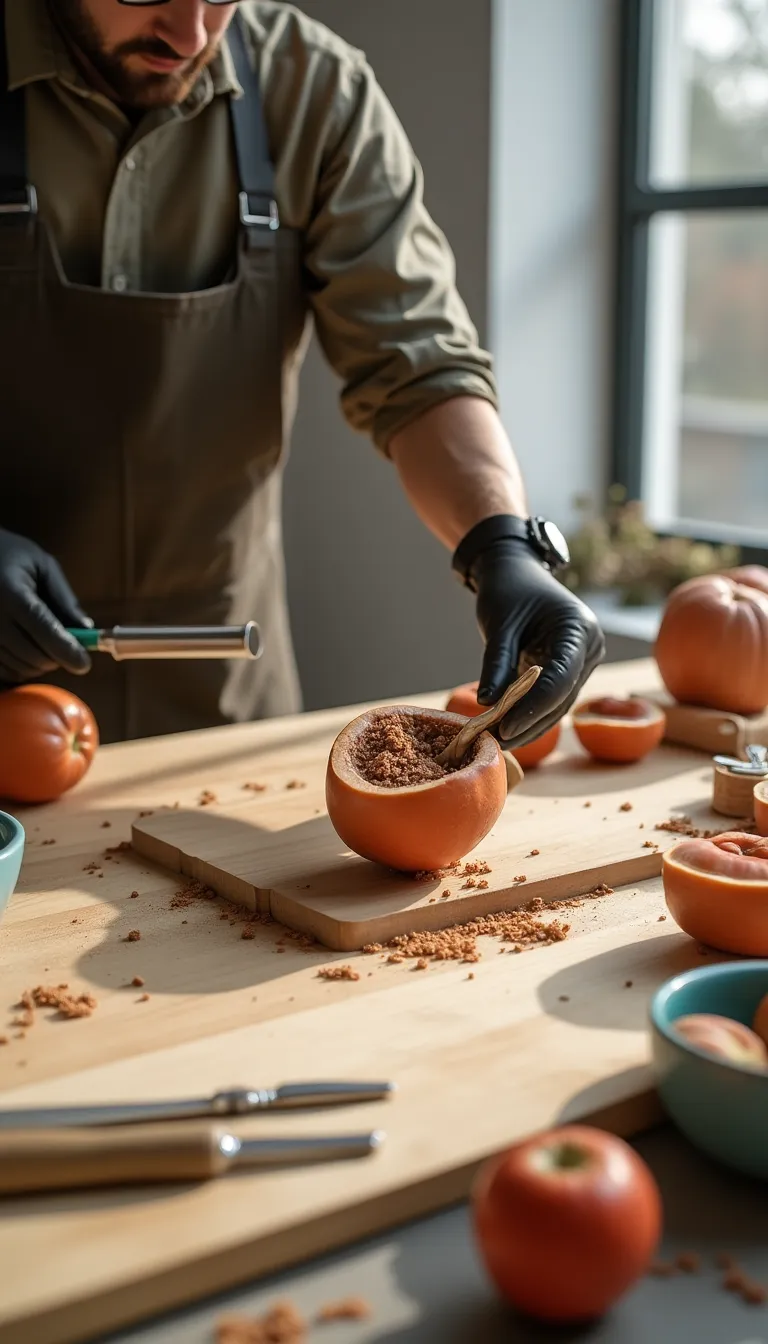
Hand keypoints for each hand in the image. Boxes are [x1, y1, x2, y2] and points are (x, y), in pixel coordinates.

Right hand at [0, 528, 91, 686]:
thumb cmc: (11, 556)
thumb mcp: (43, 566)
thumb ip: (64, 599)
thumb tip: (86, 631)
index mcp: (11, 593)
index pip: (43, 629)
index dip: (66, 650)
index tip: (84, 663)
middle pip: (33, 654)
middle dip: (57, 657)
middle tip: (68, 648)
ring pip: (20, 666)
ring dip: (41, 664)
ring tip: (46, 644)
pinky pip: (4, 671)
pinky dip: (22, 668)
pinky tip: (27, 652)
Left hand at [471, 538, 604, 747]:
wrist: (516, 572)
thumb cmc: (508, 590)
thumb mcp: (499, 624)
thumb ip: (497, 664)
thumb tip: (488, 705)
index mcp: (579, 629)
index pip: (559, 679)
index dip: (532, 707)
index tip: (503, 727)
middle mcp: (589, 648)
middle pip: (560, 698)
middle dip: (527, 722)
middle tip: (493, 743)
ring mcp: (583, 662)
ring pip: (557, 706)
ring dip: (528, 726)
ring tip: (495, 743)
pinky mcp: (570, 672)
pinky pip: (551, 701)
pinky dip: (529, 716)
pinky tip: (505, 732)